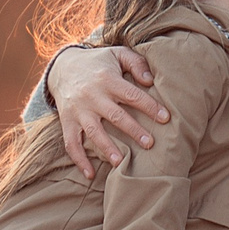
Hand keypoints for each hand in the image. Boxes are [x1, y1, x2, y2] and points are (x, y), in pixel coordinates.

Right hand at [48, 44, 165, 177]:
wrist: (62, 67)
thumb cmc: (98, 63)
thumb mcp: (117, 54)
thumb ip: (136, 63)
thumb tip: (151, 80)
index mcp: (107, 79)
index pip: (132, 95)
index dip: (149, 106)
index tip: (166, 118)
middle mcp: (92, 96)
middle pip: (115, 115)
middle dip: (133, 130)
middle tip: (150, 144)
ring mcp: (78, 111)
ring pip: (93, 132)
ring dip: (106, 147)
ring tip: (120, 162)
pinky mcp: (67, 122)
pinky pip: (71, 144)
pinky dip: (79, 160)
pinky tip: (90, 175)